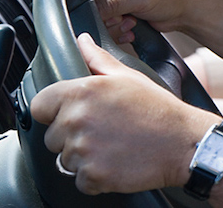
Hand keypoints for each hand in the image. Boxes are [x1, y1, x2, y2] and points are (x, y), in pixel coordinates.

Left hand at [30, 33, 217, 194]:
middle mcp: (77, 120)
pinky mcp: (92, 176)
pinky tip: (116, 162)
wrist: (183, 142)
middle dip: (72, 136)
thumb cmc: (159, 110)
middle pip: (52, 136)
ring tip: (114, 146)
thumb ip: (99, 60)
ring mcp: (83, 150)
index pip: (39, 105)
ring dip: (85, 157)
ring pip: (65, 159)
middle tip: (104, 131)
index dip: (53, 110)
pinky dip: (96, 177)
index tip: (71, 114)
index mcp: (82, 92)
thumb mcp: (130, 77)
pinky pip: (81, 180)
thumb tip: (83, 41)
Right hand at [86, 0, 194, 42]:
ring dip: (112, 26)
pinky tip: (132, 29)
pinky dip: (117, 32)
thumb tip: (85, 12)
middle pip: (86, 3)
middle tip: (119, 18)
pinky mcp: (119, 13)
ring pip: (96, 18)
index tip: (90, 10)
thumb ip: (107, 4)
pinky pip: (107, 27)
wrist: (185, 9)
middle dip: (102, 16)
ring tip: (130, 22)